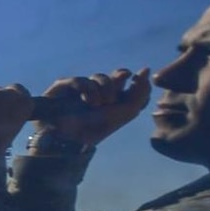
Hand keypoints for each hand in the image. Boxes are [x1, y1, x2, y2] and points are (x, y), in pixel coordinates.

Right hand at [36, 68, 150, 146]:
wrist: (68, 140)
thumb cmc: (96, 130)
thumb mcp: (125, 113)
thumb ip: (140, 93)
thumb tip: (146, 70)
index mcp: (114, 102)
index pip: (131, 85)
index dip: (136, 83)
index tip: (137, 82)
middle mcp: (98, 94)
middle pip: (117, 75)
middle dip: (120, 79)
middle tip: (119, 88)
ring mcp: (80, 89)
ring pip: (100, 77)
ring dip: (104, 89)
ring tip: (99, 105)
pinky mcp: (63, 86)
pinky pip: (81, 80)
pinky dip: (89, 90)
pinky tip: (90, 102)